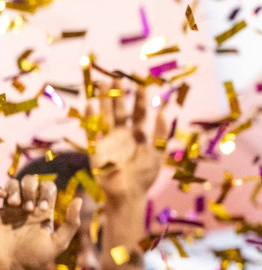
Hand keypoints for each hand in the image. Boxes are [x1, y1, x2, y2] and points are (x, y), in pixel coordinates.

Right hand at [0, 176, 81, 269]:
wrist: (11, 269)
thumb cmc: (35, 259)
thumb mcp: (58, 243)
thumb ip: (71, 223)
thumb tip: (79, 199)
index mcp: (44, 212)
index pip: (48, 188)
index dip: (46, 192)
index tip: (42, 210)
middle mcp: (29, 207)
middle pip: (31, 181)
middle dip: (30, 189)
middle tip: (28, 209)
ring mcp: (12, 208)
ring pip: (14, 184)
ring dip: (15, 189)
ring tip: (14, 204)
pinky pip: (1, 191)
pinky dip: (2, 189)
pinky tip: (3, 197)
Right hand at [92, 85, 165, 206]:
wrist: (128, 193)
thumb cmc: (144, 176)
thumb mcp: (156, 154)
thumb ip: (159, 134)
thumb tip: (164, 112)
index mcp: (138, 136)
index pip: (139, 114)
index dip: (140, 100)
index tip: (143, 85)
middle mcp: (122, 135)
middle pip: (119, 110)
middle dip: (118, 94)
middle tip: (117, 76)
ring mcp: (109, 139)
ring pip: (105, 115)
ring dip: (103, 100)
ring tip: (102, 82)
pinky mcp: (97, 147)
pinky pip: (93, 129)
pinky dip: (91, 117)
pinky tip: (90, 104)